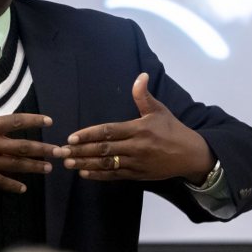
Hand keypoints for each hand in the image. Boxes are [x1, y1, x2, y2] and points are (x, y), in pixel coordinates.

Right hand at [0, 75, 61, 192]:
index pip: (16, 122)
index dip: (34, 120)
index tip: (49, 121)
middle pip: (23, 147)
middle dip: (44, 148)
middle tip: (61, 151)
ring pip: (16, 165)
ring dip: (34, 166)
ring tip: (49, 168)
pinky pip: (0, 182)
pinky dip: (12, 185)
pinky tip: (23, 188)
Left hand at [62, 73, 214, 182]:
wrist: (190, 155)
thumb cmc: (172, 129)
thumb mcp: (159, 110)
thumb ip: (143, 95)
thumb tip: (141, 75)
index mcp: (139, 129)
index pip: (109, 131)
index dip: (89, 135)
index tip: (72, 138)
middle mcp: (136, 147)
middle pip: (104, 150)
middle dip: (81, 151)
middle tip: (61, 152)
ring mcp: (136, 163)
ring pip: (107, 164)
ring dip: (86, 164)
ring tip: (68, 163)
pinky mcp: (138, 175)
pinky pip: (115, 176)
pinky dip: (99, 175)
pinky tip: (84, 173)